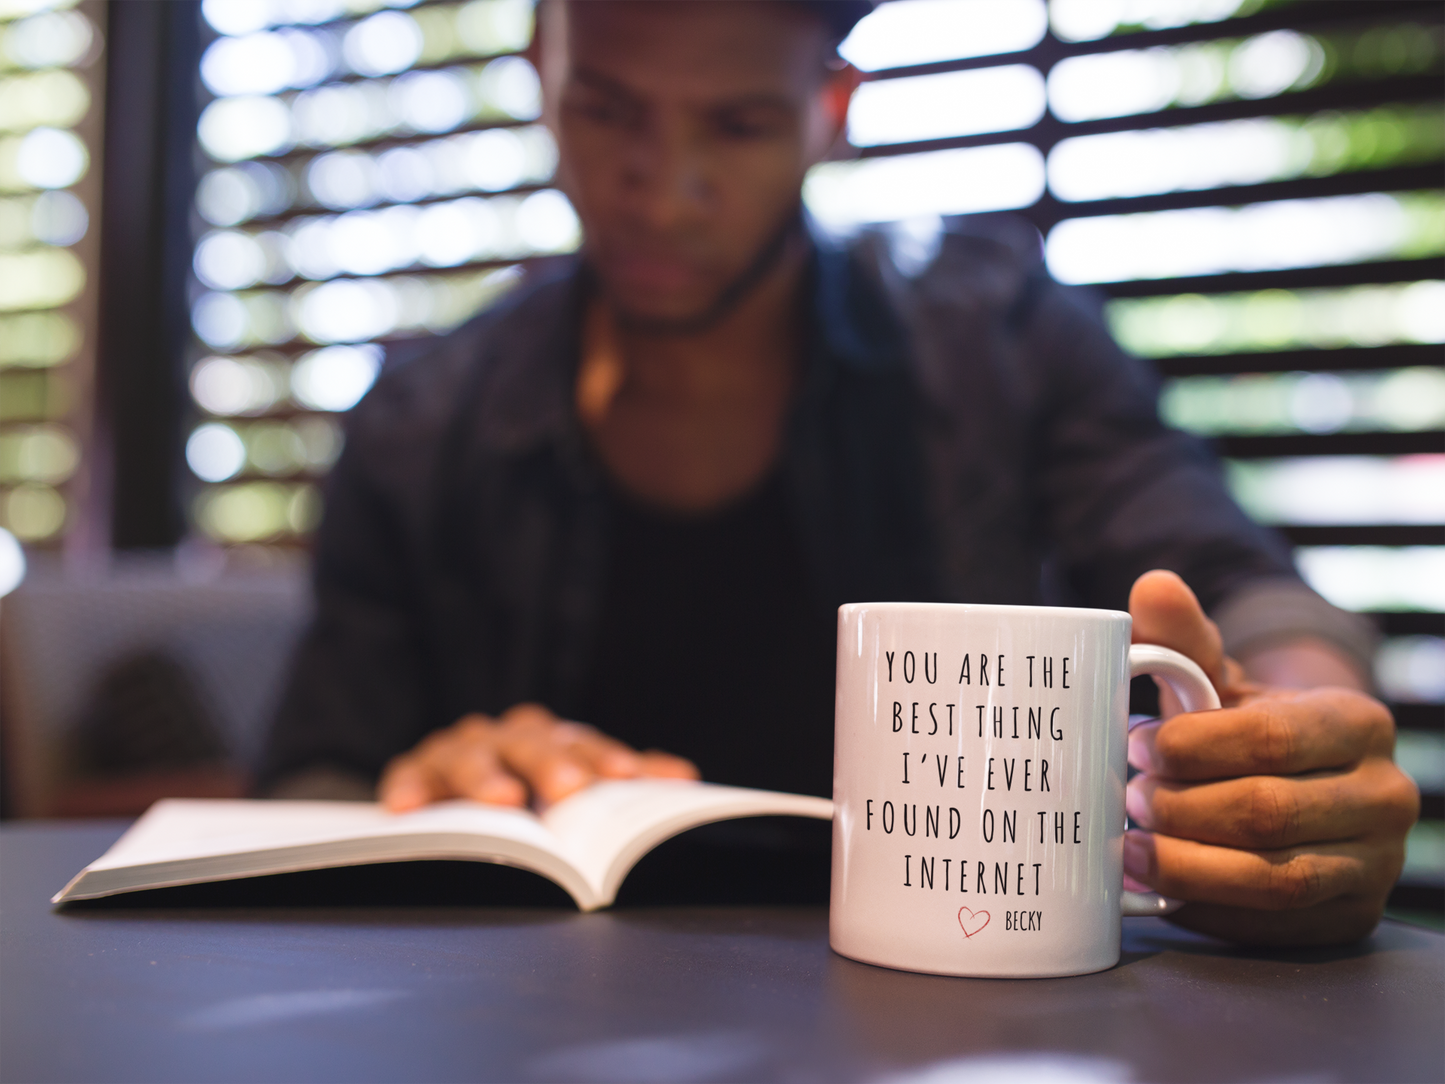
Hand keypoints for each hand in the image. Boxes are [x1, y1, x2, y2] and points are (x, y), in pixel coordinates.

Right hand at [379, 702, 698, 811]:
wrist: (449, 802)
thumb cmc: (528, 796)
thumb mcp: (572, 792)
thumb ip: (624, 785)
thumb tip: (684, 779)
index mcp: (551, 740)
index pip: (584, 745)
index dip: (606, 759)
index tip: (625, 777)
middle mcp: (507, 738)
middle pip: (530, 743)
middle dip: (552, 764)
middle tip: (570, 789)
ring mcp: (459, 751)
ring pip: (471, 754)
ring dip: (486, 776)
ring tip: (501, 801)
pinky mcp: (413, 773)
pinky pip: (408, 777)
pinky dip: (409, 789)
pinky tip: (409, 808)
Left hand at [1123, 570, 1419, 945]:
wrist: (1297, 783)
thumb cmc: (1243, 728)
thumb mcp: (1219, 681)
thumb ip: (1184, 640)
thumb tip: (1152, 586)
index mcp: (1356, 724)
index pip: (1269, 739)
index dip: (1192, 748)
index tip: (1138, 747)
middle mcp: (1384, 796)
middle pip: (1268, 813)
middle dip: (1182, 809)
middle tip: (1128, 799)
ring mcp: (1375, 864)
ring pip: (1275, 879)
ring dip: (1189, 867)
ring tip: (1131, 849)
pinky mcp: (1350, 917)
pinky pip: (1274, 927)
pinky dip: (1209, 912)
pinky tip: (1161, 894)